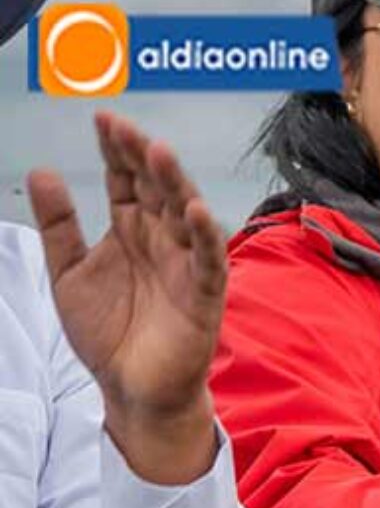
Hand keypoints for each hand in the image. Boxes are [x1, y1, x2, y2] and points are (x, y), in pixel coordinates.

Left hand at [28, 112, 224, 485]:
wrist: (131, 389)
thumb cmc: (107, 333)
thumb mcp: (68, 273)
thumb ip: (58, 226)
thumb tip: (42, 172)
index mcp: (130, 232)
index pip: (125, 181)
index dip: (116, 151)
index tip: (103, 119)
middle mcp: (160, 241)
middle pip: (156, 188)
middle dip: (142, 157)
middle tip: (126, 128)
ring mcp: (184, 265)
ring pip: (184, 214)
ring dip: (175, 183)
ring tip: (158, 153)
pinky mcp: (203, 296)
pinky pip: (208, 261)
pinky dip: (204, 236)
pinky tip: (194, 211)